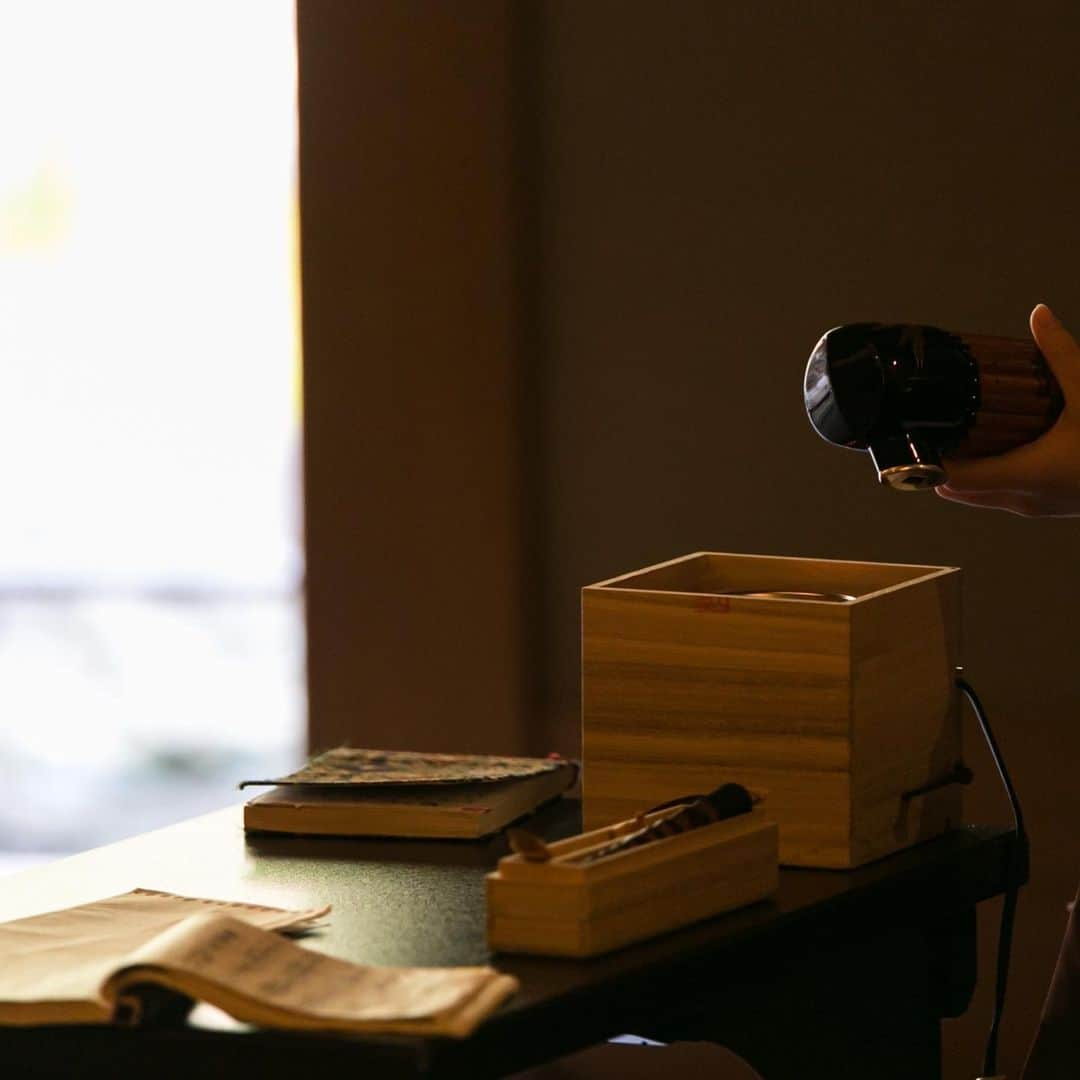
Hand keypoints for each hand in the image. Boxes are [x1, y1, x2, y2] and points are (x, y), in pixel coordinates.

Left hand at [936, 304, 1079, 515]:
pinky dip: (987, 476)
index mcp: (1026, 474)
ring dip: (963, 471)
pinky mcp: (1044, 507)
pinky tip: (992, 447)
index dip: (928, 460)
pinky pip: (999, 495)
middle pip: (956, 490)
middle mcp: (1022, 498)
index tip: (917, 433)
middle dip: (940, 462)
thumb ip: (1062, 354)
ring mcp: (1033, 507)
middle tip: (932, 427)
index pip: (953, 479)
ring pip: (977, 496)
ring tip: (957, 433)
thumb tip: (1041, 315)